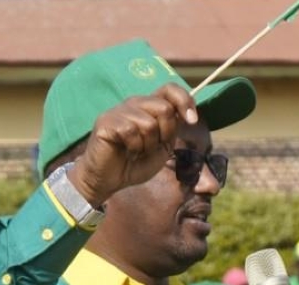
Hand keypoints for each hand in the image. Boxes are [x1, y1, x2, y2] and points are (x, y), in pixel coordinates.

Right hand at [68, 83, 198, 206]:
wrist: (108, 180)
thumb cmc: (134, 164)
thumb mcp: (162, 148)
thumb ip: (172, 129)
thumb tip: (184, 115)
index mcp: (148, 107)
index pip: (169, 89)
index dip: (184, 100)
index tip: (192, 120)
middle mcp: (134, 104)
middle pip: (164, 107)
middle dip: (165, 133)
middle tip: (152, 148)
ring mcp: (119, 111)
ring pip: (149, 123)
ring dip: (147, 145)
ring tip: (136, 152)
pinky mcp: (106, 121)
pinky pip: (131, 131)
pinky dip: (134, 148)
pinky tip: (126, 153)